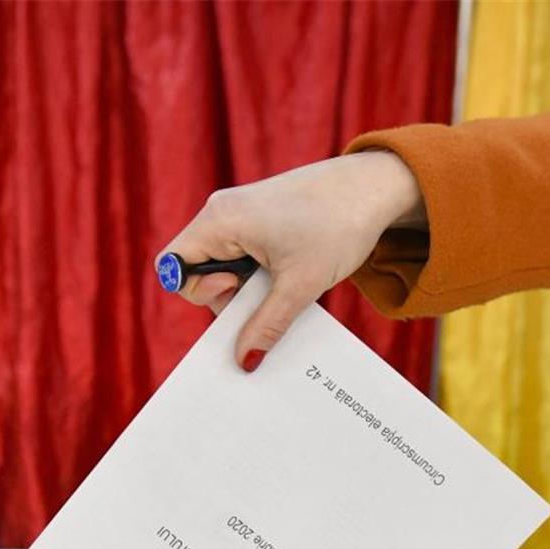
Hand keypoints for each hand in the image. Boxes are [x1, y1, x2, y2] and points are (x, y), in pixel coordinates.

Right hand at [155, 151, 424, 371]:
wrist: (376, 186)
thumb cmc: (338, 224)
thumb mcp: (300, 286)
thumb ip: (265, 326)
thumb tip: (243, 361)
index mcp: (220, 219)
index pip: (173, 265)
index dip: (198, 290)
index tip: (238, 287)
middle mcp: (222, 211)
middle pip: (196, 269)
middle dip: (228, 294)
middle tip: (269, 296)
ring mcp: (240, 212)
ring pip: (222, 264)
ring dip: (248, 286)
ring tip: (287, 282)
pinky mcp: (258, 217)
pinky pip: (241, 255)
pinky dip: (260, 273)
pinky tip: (289, 276)